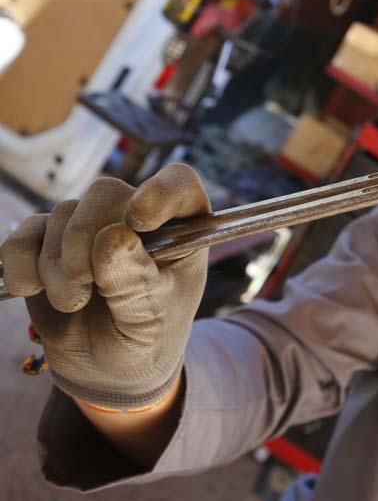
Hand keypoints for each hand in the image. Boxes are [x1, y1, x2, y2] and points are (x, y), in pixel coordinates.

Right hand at [0, 164, 210, 410]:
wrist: (109, 370)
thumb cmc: (147, 337)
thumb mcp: (151, 317)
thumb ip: (135, 280)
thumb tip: (111, 237)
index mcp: (180, 228)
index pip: (179, 183)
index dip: (159, 191)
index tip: (140, 221)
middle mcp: (134, 216)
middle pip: (104, 193)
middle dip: (85, 240)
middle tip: (87, 285)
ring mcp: (89, 227)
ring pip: (61, 215)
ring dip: (57, 267)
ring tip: (74, 303)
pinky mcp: (47, 244)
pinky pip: (23, 234)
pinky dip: (20, 263)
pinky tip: (31, 290)